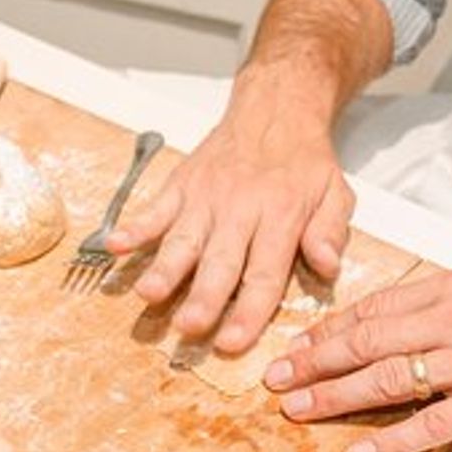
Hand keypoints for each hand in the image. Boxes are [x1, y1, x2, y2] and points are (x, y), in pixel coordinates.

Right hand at [105, 106, 353, 354]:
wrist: (275, 109)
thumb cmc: (304, 162)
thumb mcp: (336, 193)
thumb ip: (330, 231)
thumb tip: (327, 265)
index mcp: (281, 216)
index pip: (264, 273)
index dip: (248, 312)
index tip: (232, 342)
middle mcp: (240, 209)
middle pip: (220, 262)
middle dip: (203, 296)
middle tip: (187, 327)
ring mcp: (206, 198)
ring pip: (183, 239)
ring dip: (165, 268)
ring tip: (148, 293)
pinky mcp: (181, 185)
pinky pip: (155, 208)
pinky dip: (134, 227)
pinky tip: (116, 246)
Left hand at [263, 271, 451, 451]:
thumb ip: (433, 312)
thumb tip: (372, 332)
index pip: (373, 308)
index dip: (327, 331)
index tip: (294, 349)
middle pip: (370, 340)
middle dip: (316, 362)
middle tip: (278, 380)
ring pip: (390, 378)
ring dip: (338, 396)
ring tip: (301, 411)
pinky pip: (431, 423)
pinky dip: (391, 439)